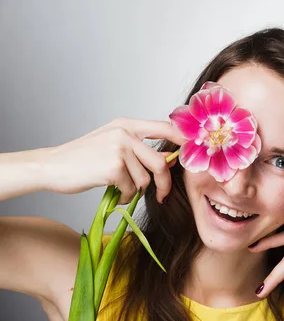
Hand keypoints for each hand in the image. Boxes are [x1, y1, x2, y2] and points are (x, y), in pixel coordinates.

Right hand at [40, 117, 185, 203]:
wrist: (51, 166)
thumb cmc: (83, 158)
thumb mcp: (113, 145)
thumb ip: (141, 150)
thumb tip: (170, 159)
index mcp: (127, 124)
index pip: (166, 127)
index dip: (184, 139)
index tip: (196, 151)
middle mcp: (125, 132)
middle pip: (160, 162)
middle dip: (165, 183)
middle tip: (162, 195)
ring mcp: (119, 149)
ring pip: (145, 179)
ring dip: (136, 191)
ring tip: (122, 190)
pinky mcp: (112, 167)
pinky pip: (131, 188)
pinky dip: (125, 196)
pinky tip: (114, 194)